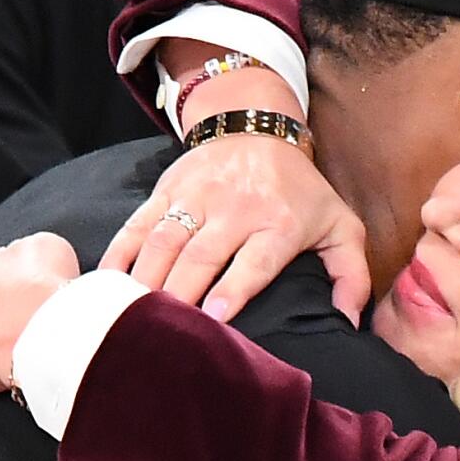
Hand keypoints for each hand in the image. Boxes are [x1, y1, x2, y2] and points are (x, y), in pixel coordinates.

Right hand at [100, 135, 368, 324]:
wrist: (257, 127)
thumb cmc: (301, 193)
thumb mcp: (341, 226)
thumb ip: (351, 276)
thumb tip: (349, 323)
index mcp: (279, 222)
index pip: (253, 260)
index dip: (232, 289)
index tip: (213, 320)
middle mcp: (234, 208)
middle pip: (200, 256)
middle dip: (181, 295)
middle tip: (165, 333)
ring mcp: (195, 197)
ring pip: (163, 241)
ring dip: (145, 281)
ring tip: (133, 318)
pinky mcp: (165, 190)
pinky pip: (136, 225)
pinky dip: (118, 255)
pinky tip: (107, 286)